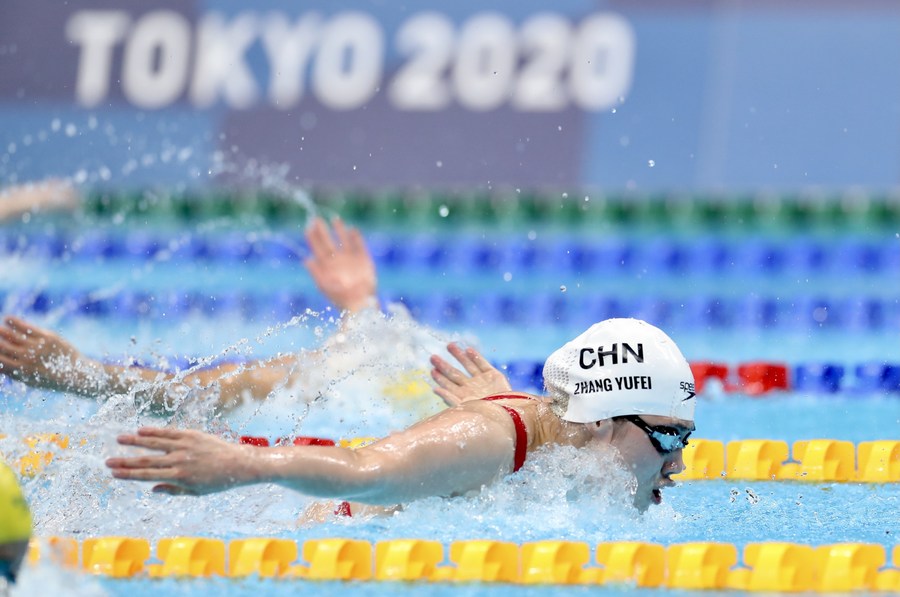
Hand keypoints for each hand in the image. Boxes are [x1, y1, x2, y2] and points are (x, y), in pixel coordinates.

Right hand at [0, 316, 97, 392]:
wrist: (77, 374)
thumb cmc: (51, 378)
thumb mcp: (30, 380)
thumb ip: (13, 373)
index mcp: (20, 372)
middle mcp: (27, 359)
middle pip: (2, 346)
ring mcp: (37, 347)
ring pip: (11, 335)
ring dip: (1, 330)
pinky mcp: (47, 337)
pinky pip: (26, 327)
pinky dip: (14, 322)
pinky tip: (8, 318)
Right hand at [107, 427, 256, 494]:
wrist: (237, 465)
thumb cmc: (216, 482)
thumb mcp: (195, 492)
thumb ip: (172, 490)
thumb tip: (151, 488)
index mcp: (178, 477)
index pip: (147, 476)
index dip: (128, 475)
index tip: (113, 474)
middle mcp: (179, 461)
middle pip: (146, 460)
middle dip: (125, 461)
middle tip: (107, 461)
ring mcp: (185, 447)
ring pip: (155, 443)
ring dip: (135, 441)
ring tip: (119, 439)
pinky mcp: (192, 435)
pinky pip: (170, 432)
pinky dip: (155, 431)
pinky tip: (141, 430)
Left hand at [304, 216, 376, 312]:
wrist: (359, 303)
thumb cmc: (340, 297)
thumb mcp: (324, 286)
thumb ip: (316, 272)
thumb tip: (306, 260)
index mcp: (326, 265)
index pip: (317, 248)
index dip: (312, 238)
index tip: (308, 227)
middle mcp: (337, 260)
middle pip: (328, 241)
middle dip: (322, 231)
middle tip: (316, 219)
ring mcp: (350, 258)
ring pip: (343, 240)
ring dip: (339, 230)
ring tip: (335, 219)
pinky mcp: (363, 259)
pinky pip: (359, 245)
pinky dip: (356, 237)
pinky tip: (352, 229)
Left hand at [430, 343, 511, 406]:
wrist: (507, 414)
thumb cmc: (484, 415)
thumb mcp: (465, 407)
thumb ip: (450, 398)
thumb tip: (435, 390)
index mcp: (463, 396)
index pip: (448, 385)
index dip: (440, 378)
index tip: (432, 370)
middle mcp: (472, 388)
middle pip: (455, 374)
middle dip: (444, 365)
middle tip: (432, 357)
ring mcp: (482, 381)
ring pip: (468, 365)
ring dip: (458, 356)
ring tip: (449, 345)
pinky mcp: (494, 376)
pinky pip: (483, 364)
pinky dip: (476, 357)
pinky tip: (468, 350)